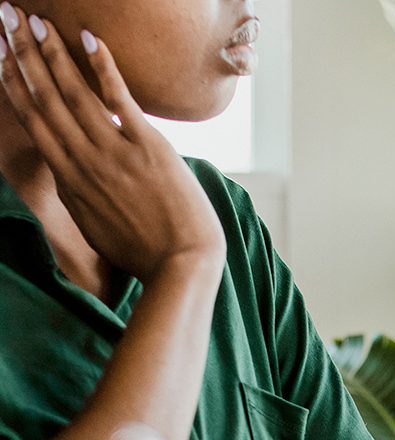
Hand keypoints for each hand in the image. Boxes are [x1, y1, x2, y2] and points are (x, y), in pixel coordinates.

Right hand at [0, 5, 224, 281]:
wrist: (182, 264)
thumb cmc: (143, 252)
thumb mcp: (95, 225)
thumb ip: (78, 196)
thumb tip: (69, 177)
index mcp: (69, 179)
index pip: (33, 121)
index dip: (13, 84)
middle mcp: (84, 162)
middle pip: (44, 99)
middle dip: (22, 55)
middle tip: (6, 17)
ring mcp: (114, 153)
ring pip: (73, 94)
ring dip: (51, 53)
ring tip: (34, 20)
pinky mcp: (148, 148)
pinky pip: (119, 100)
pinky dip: (103, 68)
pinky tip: (89, 38)